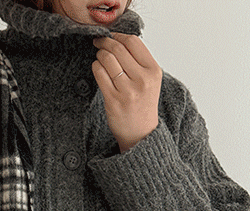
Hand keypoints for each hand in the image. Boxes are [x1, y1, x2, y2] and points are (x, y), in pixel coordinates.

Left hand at [92, 33, 161, 152]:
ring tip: (100, 58)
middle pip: (118, 49)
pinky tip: (98, 69)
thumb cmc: (143, 105)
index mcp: (153, 71)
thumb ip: (139, 61)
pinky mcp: (113, 100)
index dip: (119, 36)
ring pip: (107, 59)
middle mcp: (141, 80)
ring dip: (100, 55)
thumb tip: (119, 39)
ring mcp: (127, 91)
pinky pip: (99, 74)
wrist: (141, 134)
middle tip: (100, 43)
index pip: (133, 42)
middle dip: (105, 42)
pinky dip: (96, 67)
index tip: (112, 36)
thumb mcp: (150, 81)